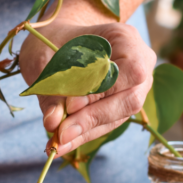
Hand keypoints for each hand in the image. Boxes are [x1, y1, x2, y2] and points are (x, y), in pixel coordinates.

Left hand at [19, 17, 155, 155]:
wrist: (56, 41)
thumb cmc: (51, 40)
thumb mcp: (43, 58)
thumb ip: (51, 88)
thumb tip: (53, 122)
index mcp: (125, 38)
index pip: (130, 70)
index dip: (103, 91)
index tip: (70, 106)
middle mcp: (139, 63)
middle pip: (129, 99)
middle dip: (92, 118)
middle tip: (60, 133)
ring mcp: (134, 87)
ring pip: (117, 116)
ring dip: (85, 132)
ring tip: (56, 144)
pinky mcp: (120, 105)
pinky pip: (106, 123)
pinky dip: (82, 134)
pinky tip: (60, 144)